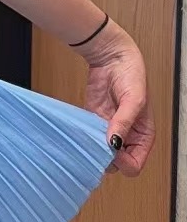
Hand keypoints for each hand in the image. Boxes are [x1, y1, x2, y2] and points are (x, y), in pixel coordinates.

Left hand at [81, 21, 153, 175]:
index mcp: (143, 136)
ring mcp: (109, 130)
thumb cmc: (131, 75)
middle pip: (116, 164)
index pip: (134, 165)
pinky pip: (88, 138)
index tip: (111, 148)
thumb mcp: (133, 100)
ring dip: (92, 150)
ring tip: (86, 139)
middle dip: (106, 159)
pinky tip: (79, 133)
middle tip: (95, 144)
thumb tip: (114, 144)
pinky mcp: (94, 121)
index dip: (123, 162)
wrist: (111, 56)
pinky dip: (83, 139)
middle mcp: (127, 137)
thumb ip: (124, 122)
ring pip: (100, 154)